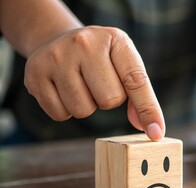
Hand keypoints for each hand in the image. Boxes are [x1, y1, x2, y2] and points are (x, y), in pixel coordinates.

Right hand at [24, 26, 164, 140]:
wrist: (58, 40)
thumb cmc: (100, 58)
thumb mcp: (124, 65)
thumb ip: (140, 96)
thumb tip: (149, 129)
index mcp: (114, 40)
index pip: (136, 81)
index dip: (148, 109)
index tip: (156, 133)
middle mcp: (84, 44)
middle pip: (109, 101)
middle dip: (108, 100)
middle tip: (98, 82)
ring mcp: (56, 58)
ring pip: (83, 111)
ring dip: (87, 106)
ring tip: (81, 84)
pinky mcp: (34, 75)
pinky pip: (60, 115)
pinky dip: (66, 109)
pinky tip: (64, 89)